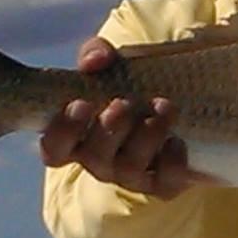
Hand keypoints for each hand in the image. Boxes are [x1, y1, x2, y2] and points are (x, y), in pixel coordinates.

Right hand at [39, 36, 191, 199]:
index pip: (55, 148)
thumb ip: (96, 54)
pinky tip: (177, 140)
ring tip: (164, 107)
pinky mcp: (164, 183)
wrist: (182, 105)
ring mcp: (131, 175)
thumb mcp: (112, 65)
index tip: (80, 104)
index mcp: (78, 137)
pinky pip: (165, 181)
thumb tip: (95, 60)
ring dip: (146, 137)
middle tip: (123, 103)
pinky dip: (171, 161)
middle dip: (109, 130)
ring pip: (130, 168)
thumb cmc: (131, 86)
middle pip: (94, 158)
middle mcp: (101, 160)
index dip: (63, 132)